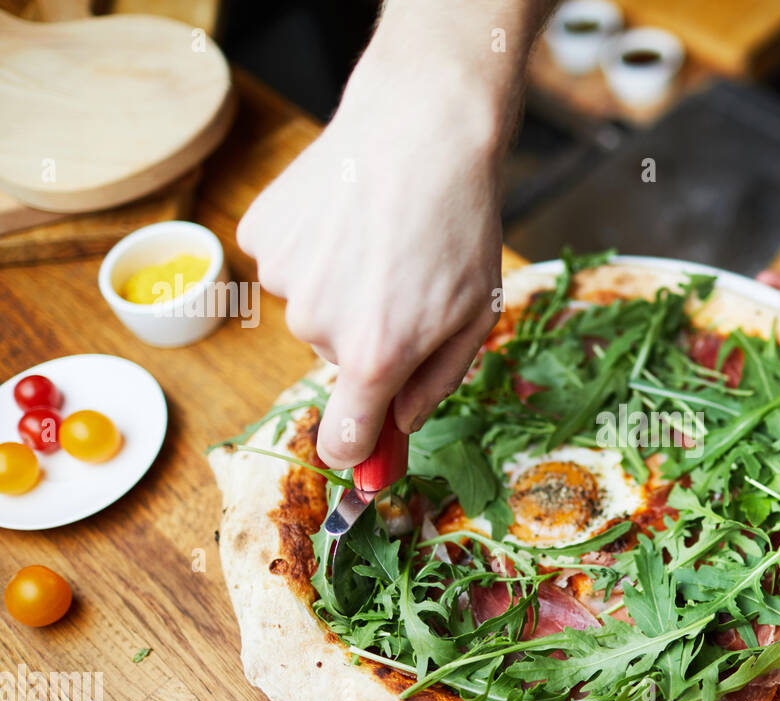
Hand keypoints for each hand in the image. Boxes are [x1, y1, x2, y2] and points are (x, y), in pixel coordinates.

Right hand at [237, 38, 506, 467]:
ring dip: (340, 289)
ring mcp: (283, 278)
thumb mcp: (472, 316)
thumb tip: (396, 431)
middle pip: (336, 361)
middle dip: (368, 337)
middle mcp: (318, 324)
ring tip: (379, 238)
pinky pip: (287, 266)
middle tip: (404, 280)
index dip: (357, 449)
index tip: (366, 447)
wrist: (423, 125)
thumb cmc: (461, 224)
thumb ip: (433, 386)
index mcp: (376, 354)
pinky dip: (312, 251)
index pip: (343, 440)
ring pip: (311, 310)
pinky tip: (346, 217)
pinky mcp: (260, 235)